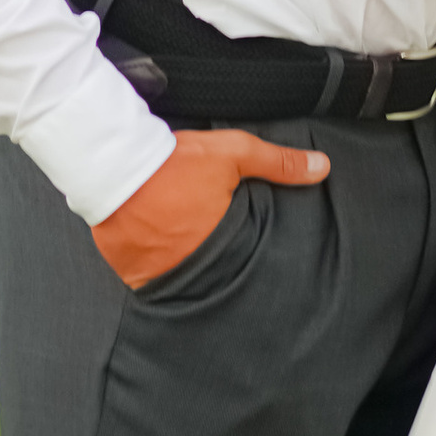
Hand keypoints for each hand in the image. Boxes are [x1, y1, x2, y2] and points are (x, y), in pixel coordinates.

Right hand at [91, 127, 328, 289]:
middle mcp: (189, 267)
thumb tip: (323, 168)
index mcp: (220, 245)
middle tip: (213, 252)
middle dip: (215, 267)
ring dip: (183, 269)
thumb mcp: (234, 154)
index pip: (243, 267)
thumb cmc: (173, 160)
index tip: (243, 253)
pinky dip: (153, 268)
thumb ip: (279, 163)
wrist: (112, 162)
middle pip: (211, 277)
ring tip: (183, 251)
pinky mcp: (128, 271)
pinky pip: (147, 279)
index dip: (245, 259)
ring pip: (179, 281)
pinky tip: (156, 252)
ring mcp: (155, 274)